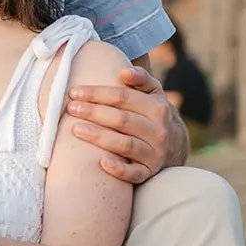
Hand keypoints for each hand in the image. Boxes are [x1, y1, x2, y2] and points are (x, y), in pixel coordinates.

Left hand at [66, 65, 184, 183]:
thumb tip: (124, 72)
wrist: (174, 146)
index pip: (123, 97)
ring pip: (125, 145)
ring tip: (75, 130)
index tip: (74, 92)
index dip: (97, 94)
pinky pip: (135, 173)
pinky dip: (119, 169)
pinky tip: (101, 163)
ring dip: (99, 137)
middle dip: (94, 113)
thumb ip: (141, 79)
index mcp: (157, 107)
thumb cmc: (152, 114)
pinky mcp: (149, 171)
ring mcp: (155, 153)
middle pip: (121, 120)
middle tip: (70, 108)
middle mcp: (158, 130)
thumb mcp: (153, 94)